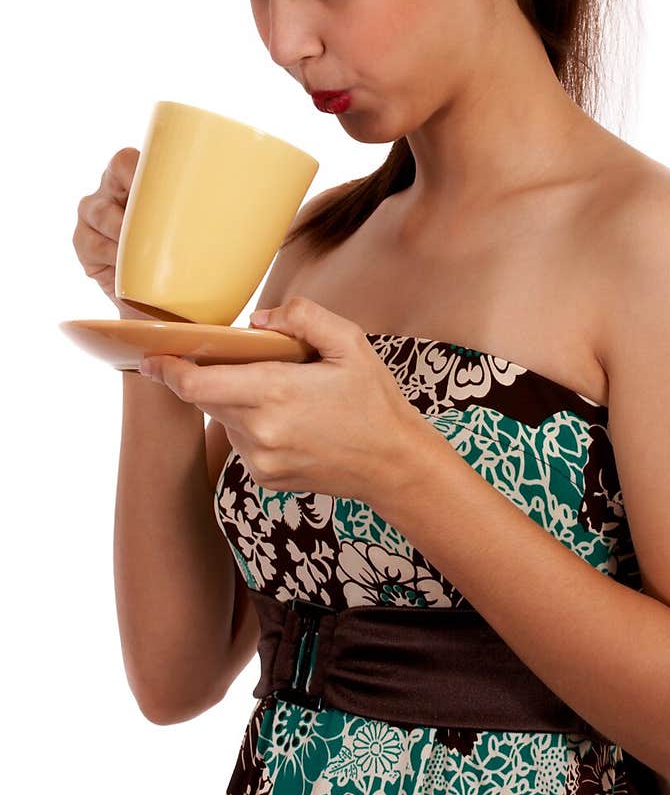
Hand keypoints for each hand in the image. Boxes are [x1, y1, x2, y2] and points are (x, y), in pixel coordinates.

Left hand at [138, 296, 426, 511]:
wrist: (393, 463)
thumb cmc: (374, 400)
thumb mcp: (350, 343)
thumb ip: (302, 317)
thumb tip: (259, 319)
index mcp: (276, 392)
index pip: (197, 384)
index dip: (167, 369)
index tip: (151, 357)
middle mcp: (260, 431)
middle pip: (206, 398)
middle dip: (209, 374)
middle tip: (230, 357)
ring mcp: (261, 459)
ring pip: (224, 418)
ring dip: (234, 399)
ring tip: (280, 390)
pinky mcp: (265, 477)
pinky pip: (241, 441)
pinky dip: (251, 423)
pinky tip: (289, 418)